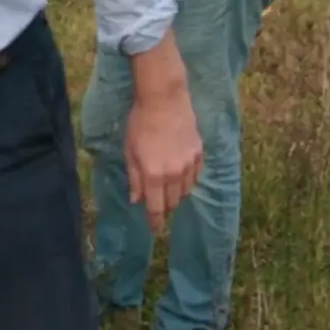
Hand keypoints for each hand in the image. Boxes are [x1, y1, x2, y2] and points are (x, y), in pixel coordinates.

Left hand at [123, 82, 203, 233]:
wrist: (164, 100)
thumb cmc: (140, 124)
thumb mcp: (129, 151)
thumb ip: (134, 178)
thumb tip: (136, 200)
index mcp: (154, 174)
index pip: (156, 207)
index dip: (155, 221)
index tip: (154, 228)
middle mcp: (174, 174)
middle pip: (173, 202)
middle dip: (165, 208)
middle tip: (158, 207)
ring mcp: (190, 165)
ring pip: (186, 191)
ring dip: (177, 195)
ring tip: (168, 191)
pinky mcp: (200, 154)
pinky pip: (196, 177)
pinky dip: (188, 182)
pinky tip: (181, 177)